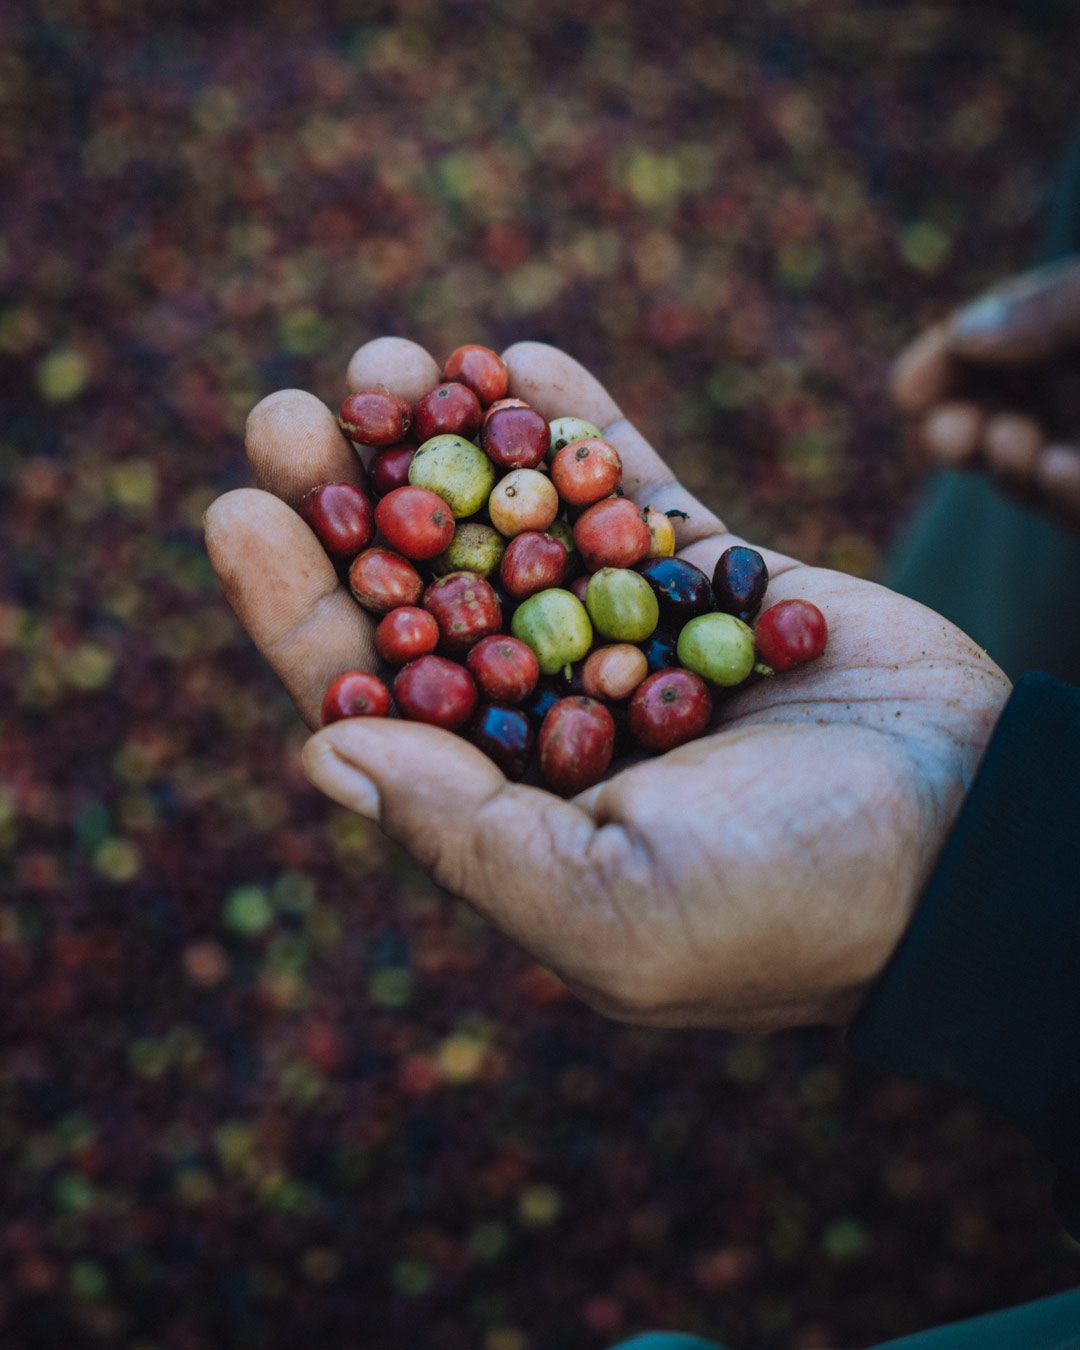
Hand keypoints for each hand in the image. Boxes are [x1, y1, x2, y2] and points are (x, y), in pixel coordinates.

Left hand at [205, 338, 1010, 1033]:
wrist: (975, 850)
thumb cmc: (791, 908)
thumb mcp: (611, 914)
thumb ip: (466, 838)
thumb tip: (321, 747)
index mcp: (508, 803)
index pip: (370, 694)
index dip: (295, 606)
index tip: (236, 508)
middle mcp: (555, 712)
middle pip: (424, 592)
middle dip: (350, 500)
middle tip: (290, 410)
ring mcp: (634, 635)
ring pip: (517, 523)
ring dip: (447, 440)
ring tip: (387, 358)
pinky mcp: (715, 577)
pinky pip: (635, 486)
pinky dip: (579, 424)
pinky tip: (517, 354)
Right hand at [892, 254, 1079, 527]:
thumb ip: (1043, 310)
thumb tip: (961, 337)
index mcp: (1056, 333)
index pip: (979, 348)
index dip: (939, 370)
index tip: (909, 392)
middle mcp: (1064, 394)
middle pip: (985, 417)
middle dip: (951, 433)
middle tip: (948, 438)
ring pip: (1021, 475)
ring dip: (1006, 468)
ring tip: (1018, 445)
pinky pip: (1075, 511)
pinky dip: (1062, 500)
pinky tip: (1060, 474)